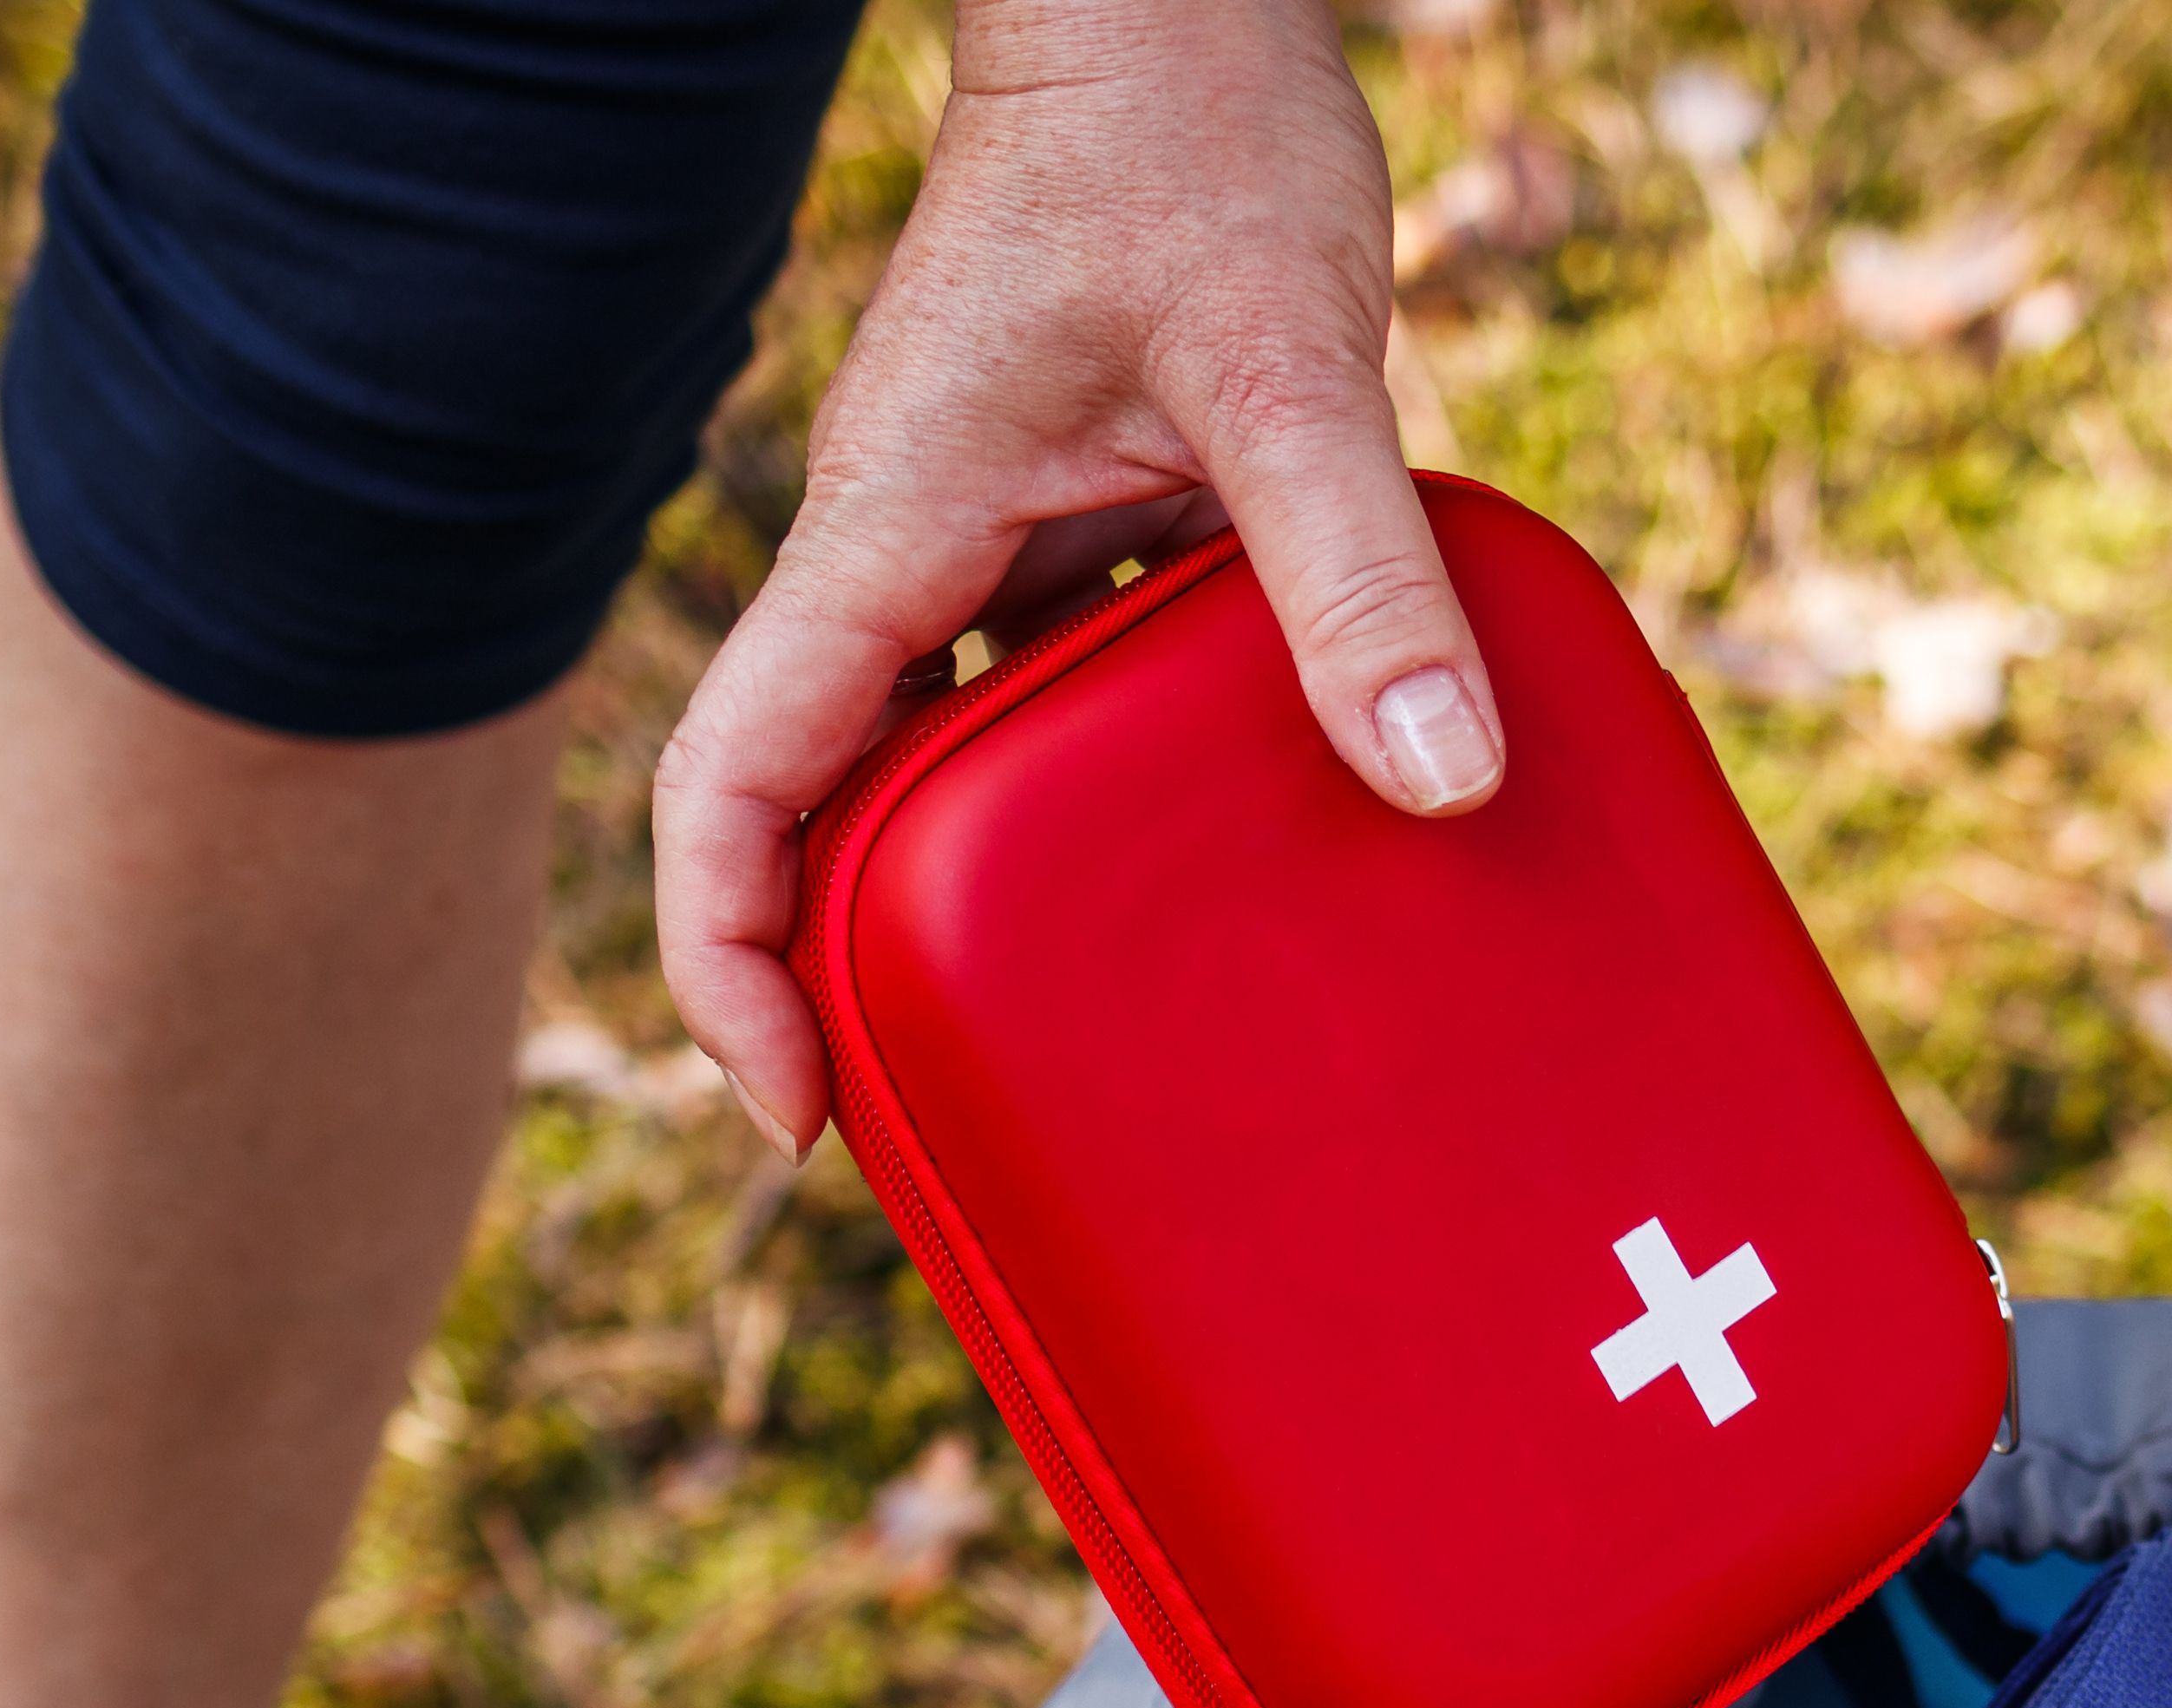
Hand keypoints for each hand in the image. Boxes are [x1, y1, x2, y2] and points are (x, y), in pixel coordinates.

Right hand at [656, 0, 1497, 1142]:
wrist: (1175, 1)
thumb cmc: (1193, 131)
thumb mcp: (1288, 361)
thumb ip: (1354, 569)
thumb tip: (1440, 782)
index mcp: (885, 532)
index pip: (733, 786)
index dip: (731, 965)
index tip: (803, 1108)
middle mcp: (901, 550)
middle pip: (816, 808)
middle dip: (854, 978)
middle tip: (965, 1130)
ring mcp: (976, 531)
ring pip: (933, 756)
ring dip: (983, 894)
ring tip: (1092, 1040)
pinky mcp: (1061, 508)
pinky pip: (1042, 683)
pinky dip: (1093, 786)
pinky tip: (1215, 856)